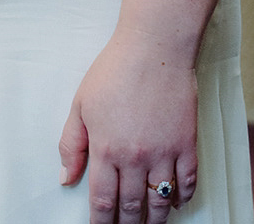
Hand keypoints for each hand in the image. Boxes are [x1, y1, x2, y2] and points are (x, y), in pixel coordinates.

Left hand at [59, 29, 198, 220]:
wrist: (154, 48)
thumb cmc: (114, 70)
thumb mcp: (80, 104)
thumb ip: (71, 144)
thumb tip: (66, 178)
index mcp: (106, 149)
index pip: (102, 200)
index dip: (100, 221)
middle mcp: (135, 158)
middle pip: (131, 207)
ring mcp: (164, 154)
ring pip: (160, 202)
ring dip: (154, 220)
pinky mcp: (187, 145)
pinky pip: (187, 183)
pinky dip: (182, 198)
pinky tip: (175, 203)